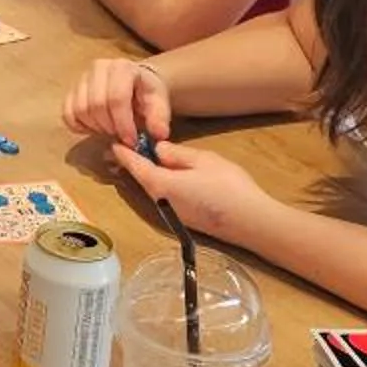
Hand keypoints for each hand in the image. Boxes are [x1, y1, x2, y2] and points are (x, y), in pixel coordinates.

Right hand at [63, 56, 170, 146]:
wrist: (135, 84)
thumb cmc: (146, 94)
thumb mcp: (159, 103)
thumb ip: (160, 118)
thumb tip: (159, 134)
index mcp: (122, 68)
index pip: (116, 97)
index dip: (123, 123)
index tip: (131, 141)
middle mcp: (99, 68)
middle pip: (95, 105)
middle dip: (109, 127)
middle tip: (121, 136)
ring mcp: (82, 78)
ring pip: (80, 110)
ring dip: (95, 128)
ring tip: (110, 130)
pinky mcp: (71, 90)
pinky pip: (67, 114)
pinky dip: (79, 126)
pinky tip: (94, 129)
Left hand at [110, 136, 271, 241]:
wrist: (251, 223)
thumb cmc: (228, 186)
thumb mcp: (203, 160)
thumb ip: (177, 154)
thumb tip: (158, 150)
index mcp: (161, 184)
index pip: (136, 166)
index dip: (125, 153)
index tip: (115, 143)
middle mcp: (160, 202)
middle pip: (142, 179)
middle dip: (134, 163)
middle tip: (128, 146)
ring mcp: (171, 214)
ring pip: (154, 189)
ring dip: (149, 174)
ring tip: (148, 157)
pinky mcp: (183, 221)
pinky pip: (165, 197)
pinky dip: (162, 184)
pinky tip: (170, 175)